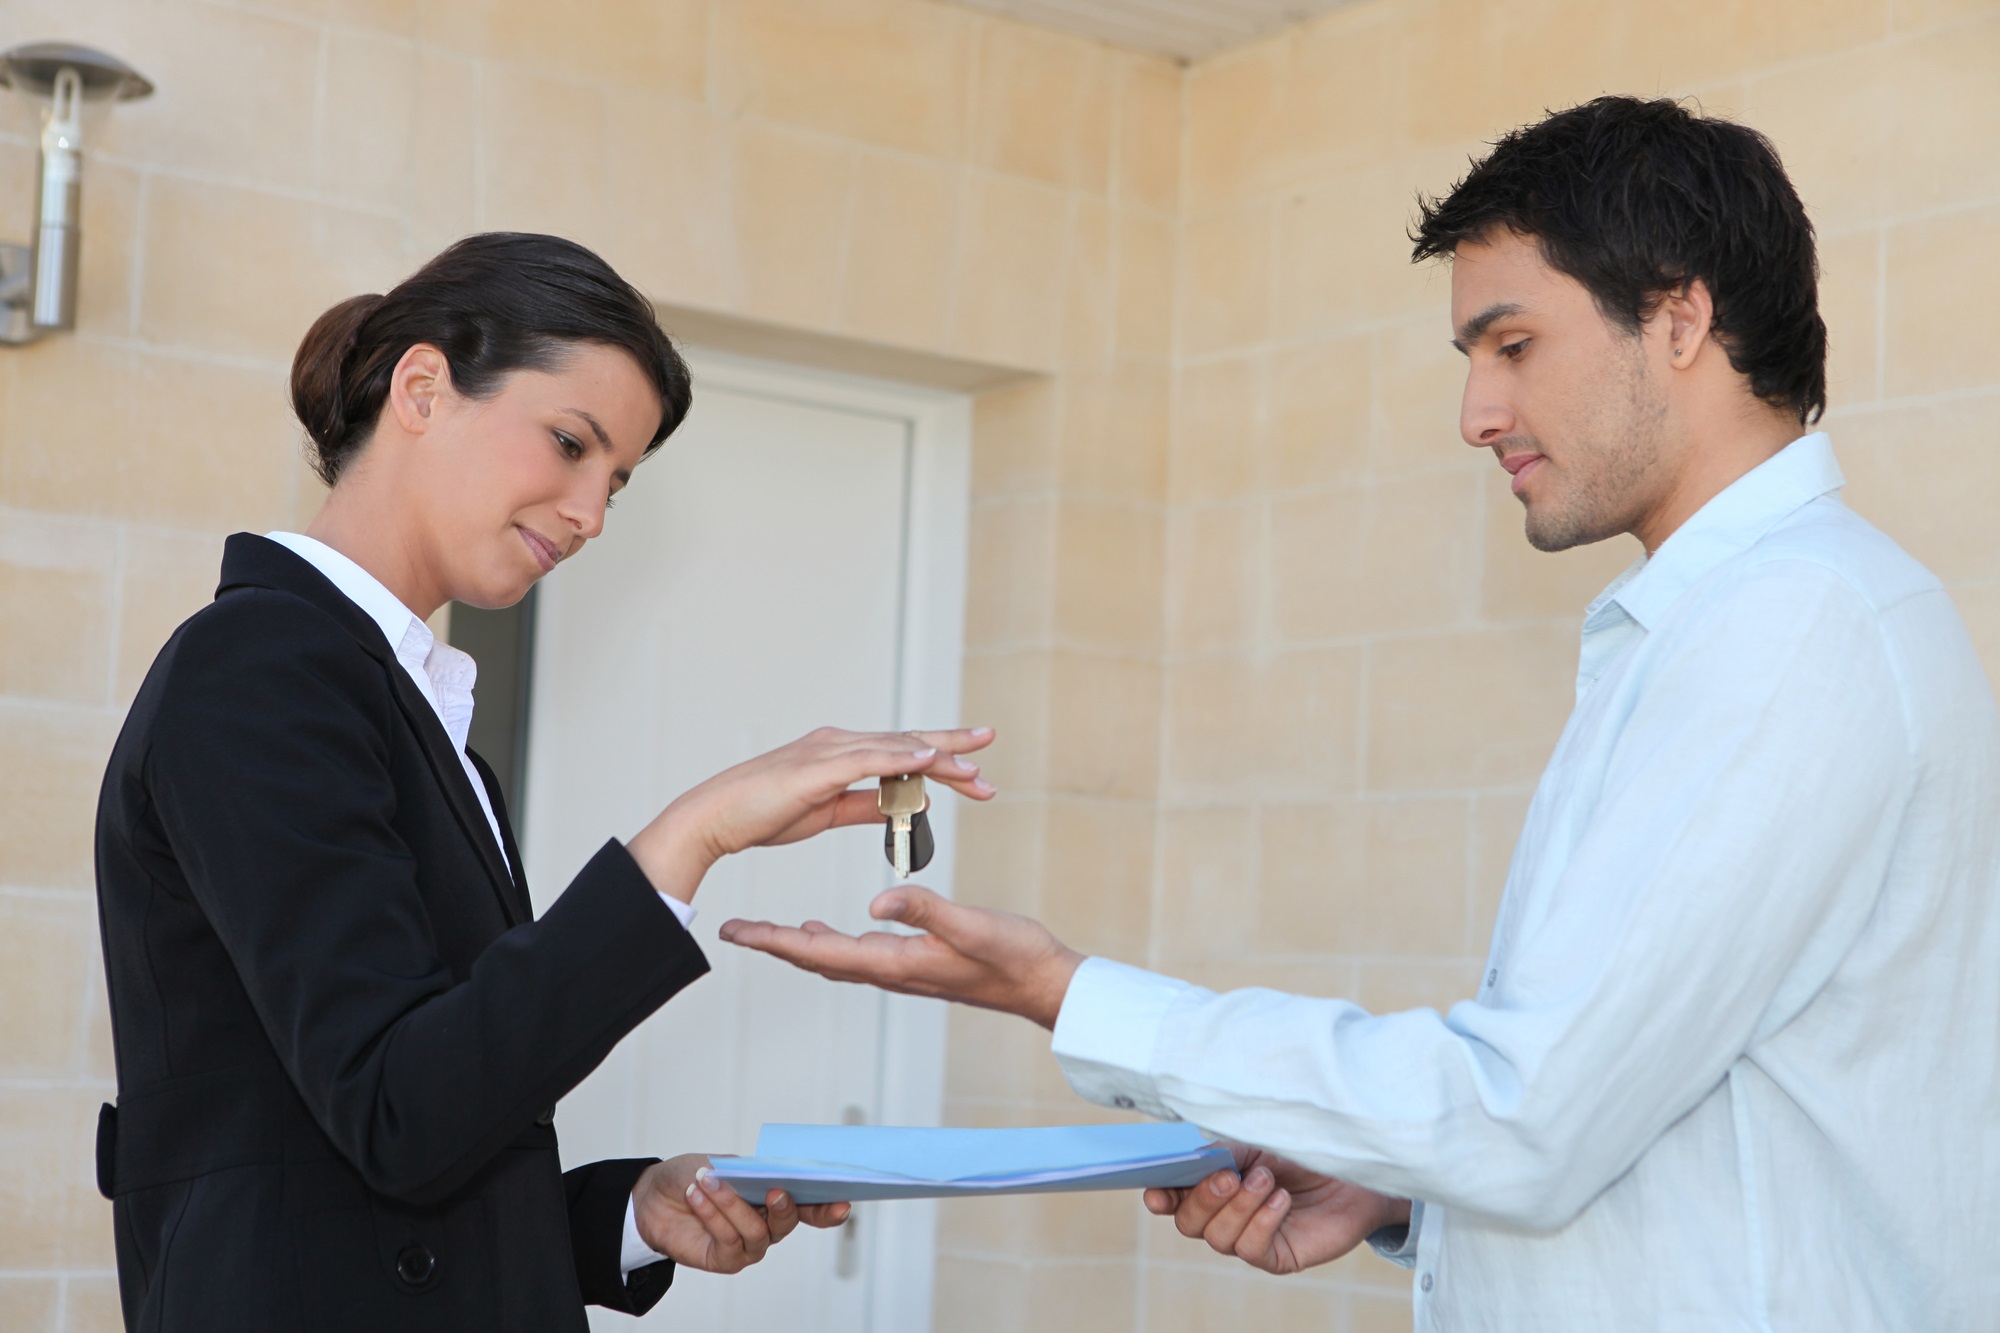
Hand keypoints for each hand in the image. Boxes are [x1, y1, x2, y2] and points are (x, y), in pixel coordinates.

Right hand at [627, 726, 996, 901]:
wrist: (713, 818)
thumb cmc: (762, 815)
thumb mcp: (828, 812)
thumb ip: (869, 805)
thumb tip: (911, 804)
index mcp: (842, 753)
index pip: (902, 752)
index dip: (941, 759)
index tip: (976, 771)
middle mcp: (839, 743)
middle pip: (908, 744)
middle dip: (952, 749)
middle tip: (990, 746)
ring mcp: (828, 751)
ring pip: (896, 749)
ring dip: (938, 757)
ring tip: (975, 768)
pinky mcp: (817, 768)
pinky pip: (868, 760)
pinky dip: (901, 758)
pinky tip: (929, 760)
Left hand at [630, 1155, 851, 1274]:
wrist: (654, 1196)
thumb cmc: (695, 1174)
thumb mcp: (723, 1163)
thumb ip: (747, 1171)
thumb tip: (766, 1174)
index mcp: (776, 1196)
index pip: (811, 1205)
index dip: (829, 1207)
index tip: (841, 1201)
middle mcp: (768, 1223)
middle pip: (790, 1222)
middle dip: (785, 1207)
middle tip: (775, 1190)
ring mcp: (748, 1245)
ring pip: (756, 1231)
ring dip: (731, 1204)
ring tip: (707, 1181)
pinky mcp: (726, 1259)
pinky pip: (729, 1241)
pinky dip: (713, 1215)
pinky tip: (696, 1195)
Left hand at [719, 884, 1083, 1028]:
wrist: (1044, 983)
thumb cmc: (1014, 956)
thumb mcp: (971, 925)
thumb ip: (925, 911)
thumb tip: (875, 902)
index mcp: (896, 961)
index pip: (821, 953)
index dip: (775, 941)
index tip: (737, 932)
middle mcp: (892, 970)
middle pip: (817, 959)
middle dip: (773, 945)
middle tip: (734, 931)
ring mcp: (903, 969)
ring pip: (836, 957)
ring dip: (798, 946)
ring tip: (768, 932)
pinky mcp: (917, 962)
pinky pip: (860, 953)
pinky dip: (832, 943)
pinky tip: (827, 930)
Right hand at [1142, 1144, 1408, 1275]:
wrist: (1356, 1171)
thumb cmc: (1303, 1150)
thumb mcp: (1259, 1141)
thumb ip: (1226, 1150)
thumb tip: (1195, 1159)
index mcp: (1213, 1183)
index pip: (1173, 1198)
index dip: (1161, 1196)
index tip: (1156, 1190)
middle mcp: (1225, 1215)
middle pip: (1188, 1223)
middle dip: (1203, 1199)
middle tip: (1229, 1175)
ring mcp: (1249, 1238)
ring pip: (1218, 1237)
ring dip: (1240, 1206)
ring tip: (1267, 1180)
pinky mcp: (1276, 1256)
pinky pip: (1250, 1249)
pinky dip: (1262, 1222)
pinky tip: (1281, 1201)